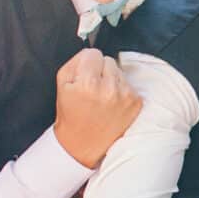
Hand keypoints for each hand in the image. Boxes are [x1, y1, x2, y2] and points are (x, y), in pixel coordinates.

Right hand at [51, 49, 141, 169]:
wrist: (82, 144)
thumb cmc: (71, 114)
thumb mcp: (62, 84)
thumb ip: (75, 62)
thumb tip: (90, 53)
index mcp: (88, 83)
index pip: (94, 53)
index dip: (87, 63)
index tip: (84, 75)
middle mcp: (110, 89)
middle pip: (109, 60)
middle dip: (100, 71)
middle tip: (92, 88)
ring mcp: (125, 96)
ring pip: (120, 71)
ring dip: (112, 80)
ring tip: (101, 97)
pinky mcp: (136, 103)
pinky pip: (129, 84)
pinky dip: (121, 91)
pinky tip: (111, 104)